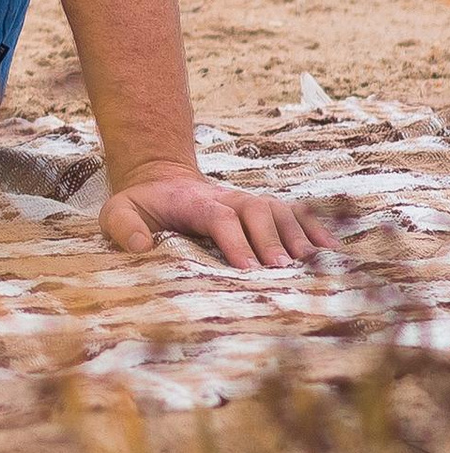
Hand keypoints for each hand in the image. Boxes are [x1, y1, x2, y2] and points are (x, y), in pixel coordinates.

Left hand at [100, 162, 338, 268]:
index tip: (246, 267)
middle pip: (257, 210)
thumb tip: (141, 246)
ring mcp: (249, 202)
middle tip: (282, 270)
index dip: (235, 239)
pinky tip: (334, 251)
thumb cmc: (142, 206)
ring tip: (313, 264)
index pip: (220, 216)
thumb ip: (123, 226)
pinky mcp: (264, 210)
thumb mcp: (118, 212)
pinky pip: (295, 214)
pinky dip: (316, 229)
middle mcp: (229, 198)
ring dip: (298, 235)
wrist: (162, 182)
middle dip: (270, 238)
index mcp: (195, 202)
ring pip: (280, 211)